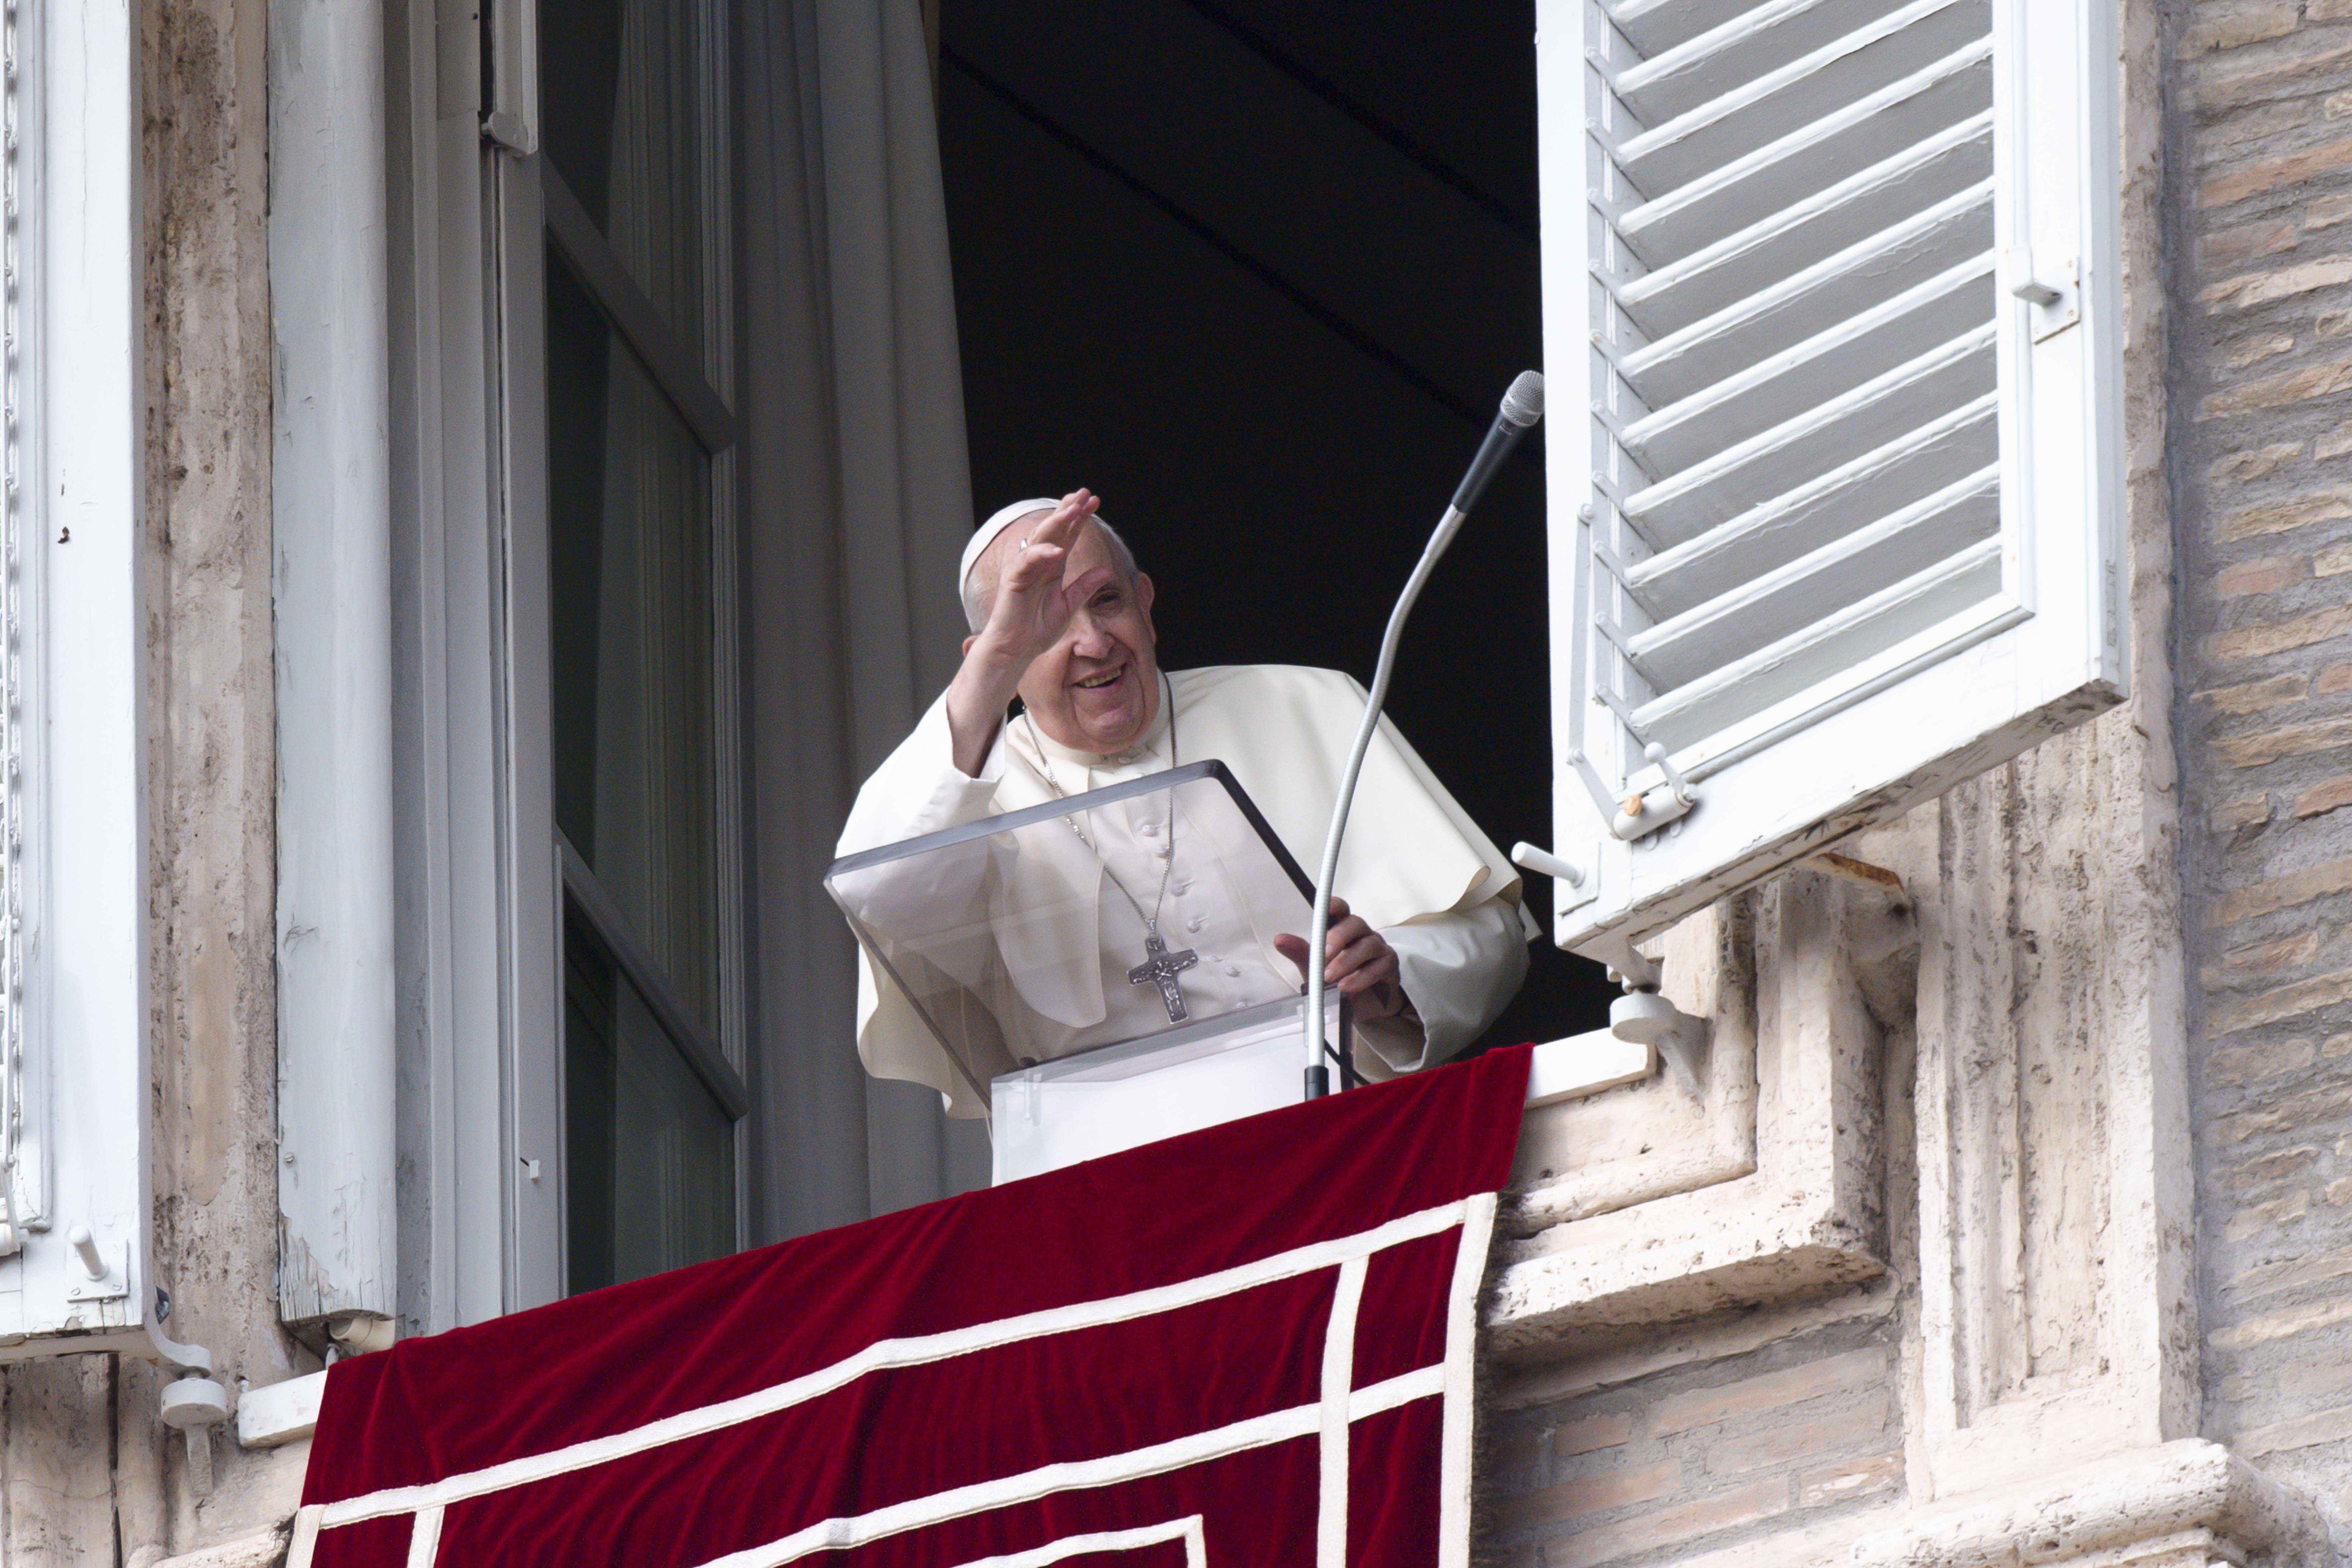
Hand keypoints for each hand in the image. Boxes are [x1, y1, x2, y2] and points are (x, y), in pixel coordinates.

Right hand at [946, 490, 1104, 772]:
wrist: (1016, 651)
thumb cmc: (1036, 629)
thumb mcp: (1068, 606)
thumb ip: (1084, 588)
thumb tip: (1106, 573)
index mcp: (1051, 568)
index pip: (1067, 536)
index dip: (1079, 518)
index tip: (1094, 501)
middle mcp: (1038, 565)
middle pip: (1055, 531)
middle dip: (1070, 511)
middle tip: (1086, 494)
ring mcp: (1025, 572)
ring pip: (1040, 540)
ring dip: (1057, 523)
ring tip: (1074, 508)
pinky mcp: (1014, 584)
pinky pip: (1026, 565)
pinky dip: (1041, 555)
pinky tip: (1058, 549)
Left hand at [1275, 896, 1404, 1020]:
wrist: (1362, 1006)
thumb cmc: (1338, 981)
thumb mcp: (1315, 969)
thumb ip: (1301, 954)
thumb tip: (1279, 940)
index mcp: (1342, 930)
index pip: (1341, 910)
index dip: (1334, 905)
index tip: (1325, 909)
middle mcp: (1362, 934)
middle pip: (1355, 923)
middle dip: (1338, 937)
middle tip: (1323, 956)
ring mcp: (1378, 948)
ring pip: (1367, 945)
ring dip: (1347, 961)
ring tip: (1330, 978)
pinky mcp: (1389, 965)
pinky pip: (1380, 965)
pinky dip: (1362, 977)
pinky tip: (1347, 987)